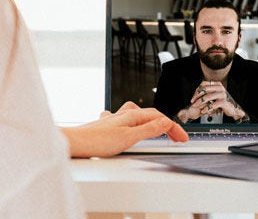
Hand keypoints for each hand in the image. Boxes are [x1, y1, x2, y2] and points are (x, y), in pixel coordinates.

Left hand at [61, 101, 188, 157]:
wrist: (75, 143)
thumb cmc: (96, 141)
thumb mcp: (129, 138)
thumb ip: (149, 130)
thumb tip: (166, 122)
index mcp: (131, 115)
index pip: (159, 118)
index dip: (173, 128)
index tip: (182, 138)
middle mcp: (123, 114)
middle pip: (151, 115)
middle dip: (166, 125)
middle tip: (176, 137)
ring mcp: (114, 120)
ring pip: (138, 115)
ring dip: (151, 121)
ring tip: (158, 129)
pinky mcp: (107, 127)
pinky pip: (125, 120)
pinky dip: (134, 124)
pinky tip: (129, 128)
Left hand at [189, 80, 244, 119]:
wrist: (232, 109)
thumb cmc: (222, 102)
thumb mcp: (214, 96)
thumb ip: (207, 93)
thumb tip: (195, 95)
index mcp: (217, 84)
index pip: (204, 84)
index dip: (197, 90)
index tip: (193, 97)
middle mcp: (220, 88)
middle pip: (205, 89)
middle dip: (197, 96)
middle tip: (192, 102)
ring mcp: (222, 94)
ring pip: (207, 97)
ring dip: (200, 102)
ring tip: (196, 106)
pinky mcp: (223, 102)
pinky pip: (212, 104)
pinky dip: (206, 108)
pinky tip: (203, 111)